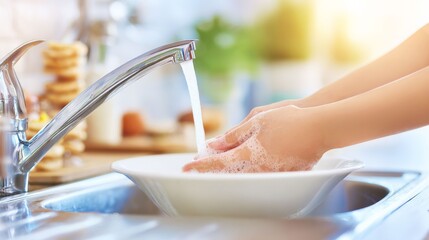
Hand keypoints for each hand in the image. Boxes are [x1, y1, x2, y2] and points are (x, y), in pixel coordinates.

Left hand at [183, 106, 327, 172]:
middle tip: (202, 160)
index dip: (201, 164)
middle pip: (228, 172)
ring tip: (221, 156)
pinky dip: (246, 166)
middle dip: (213, 166)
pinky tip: (246, 156)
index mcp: (248, 153)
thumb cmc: (288, 120)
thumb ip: (234, 134)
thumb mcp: (256, 120)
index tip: (188, 167)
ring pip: (242, 173)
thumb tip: (215, 143)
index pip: (217, 162)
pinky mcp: (282, 173)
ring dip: (229, 166)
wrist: (319, 128)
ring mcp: (270, 173)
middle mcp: (257, 167)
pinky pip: (258, 172)